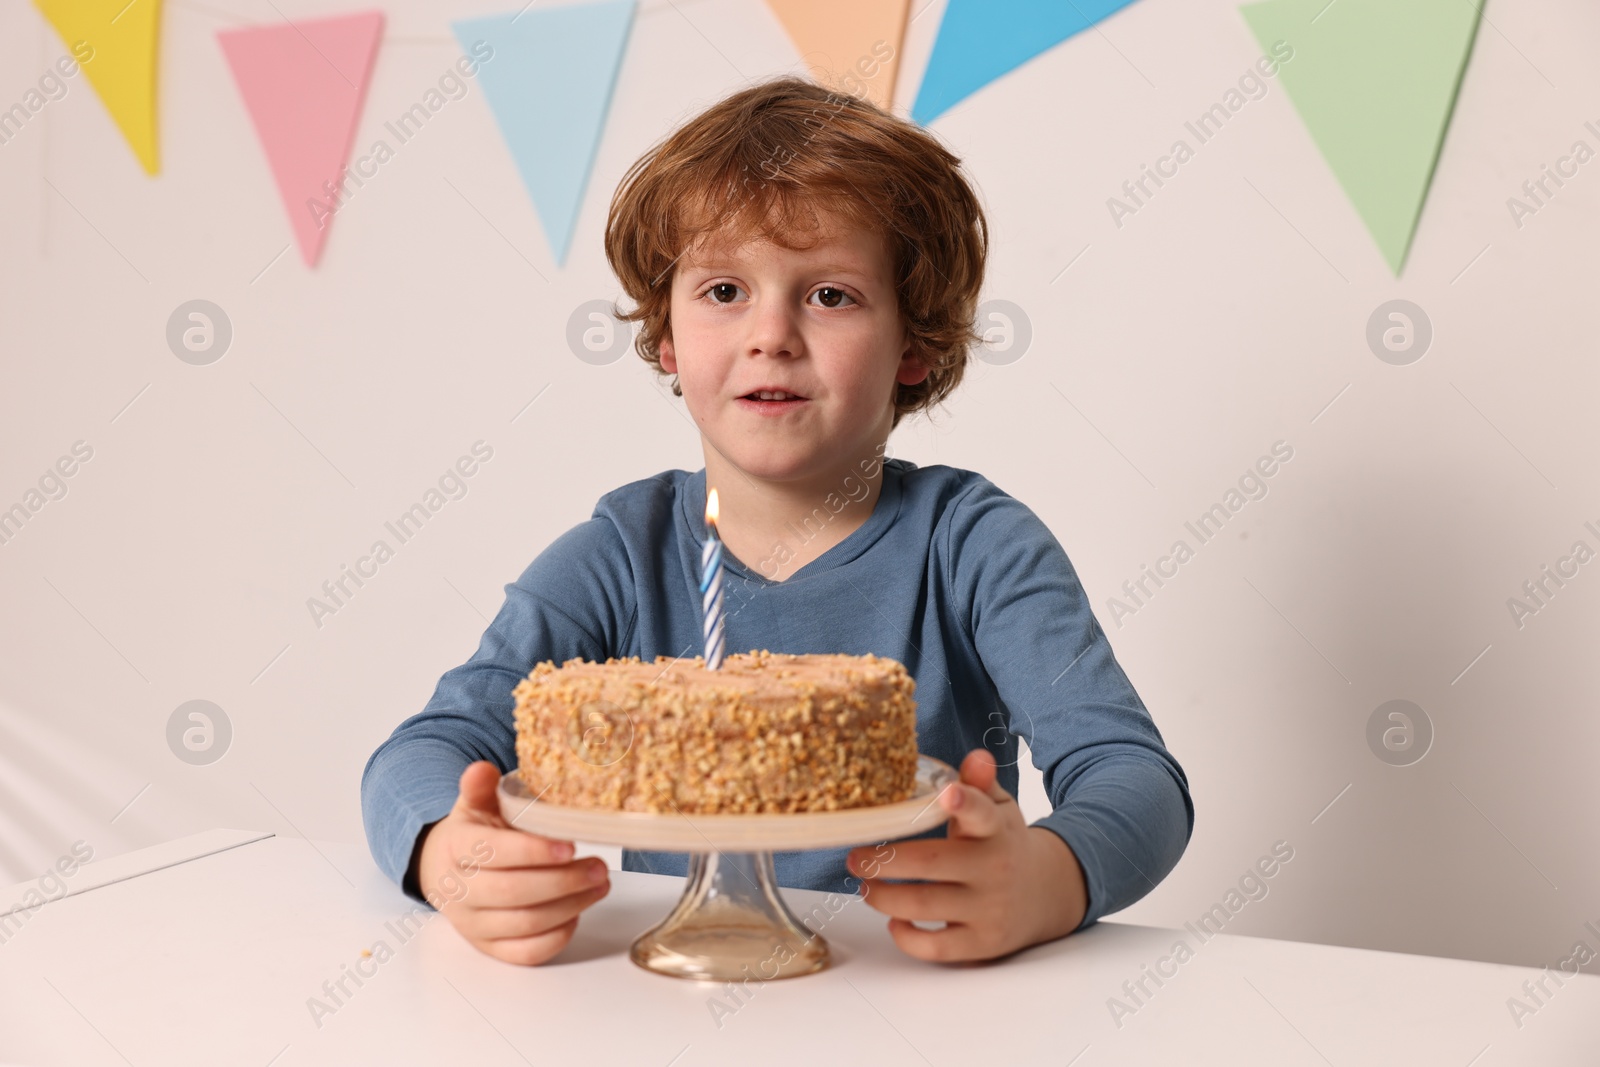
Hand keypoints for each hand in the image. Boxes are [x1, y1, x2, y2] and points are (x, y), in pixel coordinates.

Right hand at [415, 761, 610, 964]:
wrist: (447, 871)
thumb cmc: (474, 834)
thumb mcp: (475, 805)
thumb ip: (481, 787)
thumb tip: (482, 770)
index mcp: (456, 849)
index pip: (492, 854)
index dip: (533, 852)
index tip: (570, 845)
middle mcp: (459, 892)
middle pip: (511, 893)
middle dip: (562, 881)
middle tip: (599, 867)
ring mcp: (474, 924)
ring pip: (525, 924)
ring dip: (570, 905)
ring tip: (600, 883)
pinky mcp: (491, 948)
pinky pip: (527, 953)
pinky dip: (558, 936)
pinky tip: (578, 912)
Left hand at [846, 749, 1087, 961]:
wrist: (1048, 894)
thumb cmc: (1006, 844)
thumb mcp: (999, 809)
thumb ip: (980, 784)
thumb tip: (977, 756)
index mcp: (996, 829)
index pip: (981, 813)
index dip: (965, 802)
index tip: (947, 793)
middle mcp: (994, 868)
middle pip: (930, 862)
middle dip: (882, 861)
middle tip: (855, 858)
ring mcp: (989, 909)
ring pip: (923, 905)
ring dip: (883, 897)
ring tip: (865, 887)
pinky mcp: (982, 943)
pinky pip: (936, 947)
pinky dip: (907, 937)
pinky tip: (894, 920)